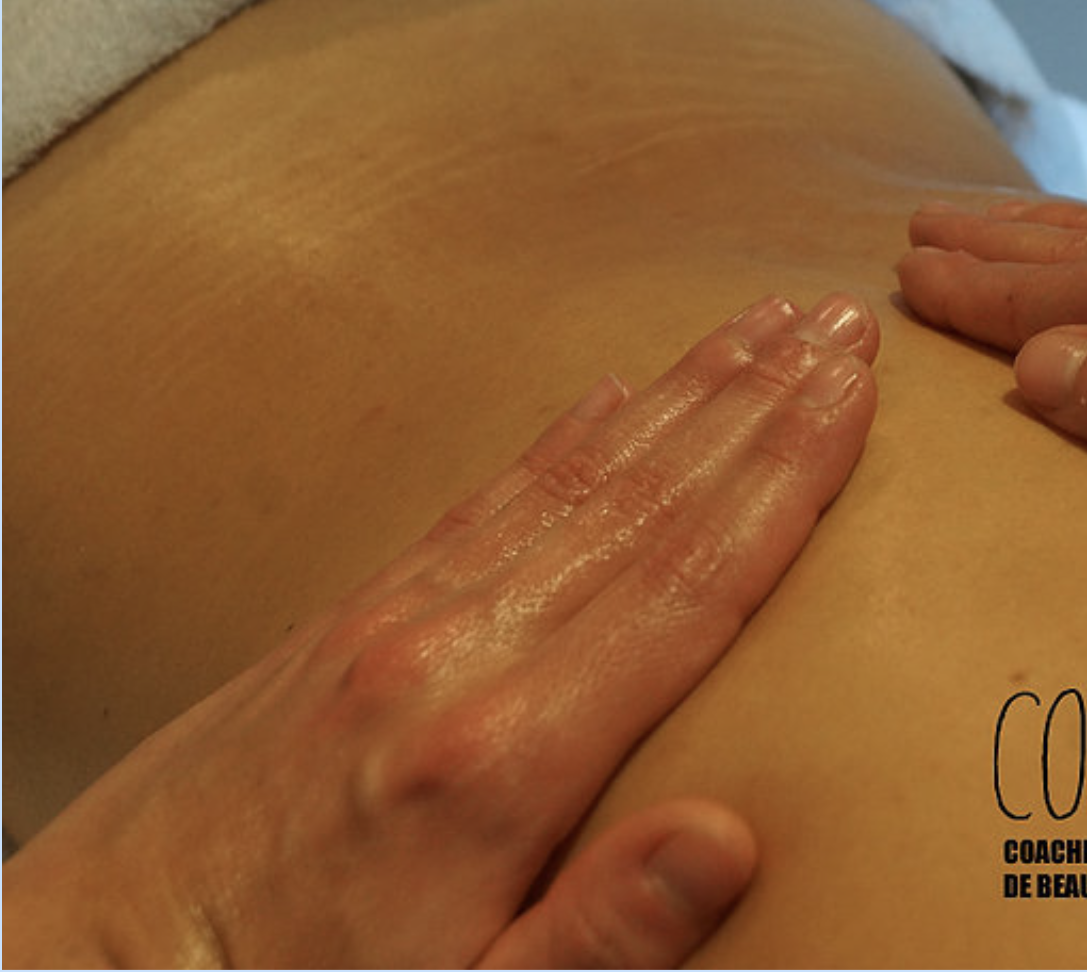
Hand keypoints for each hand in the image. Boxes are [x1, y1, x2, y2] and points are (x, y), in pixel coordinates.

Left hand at [3, 293, 879, 967]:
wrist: (93, 960)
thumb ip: (602, 935)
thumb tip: (726, 837)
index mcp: (505, 757)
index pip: (684, 585)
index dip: (781, 480)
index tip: (849, 395)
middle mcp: (457, 654)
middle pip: (645, 499)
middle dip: (756, 402)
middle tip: (838, 321)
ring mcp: (398, 619)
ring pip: (576, 475)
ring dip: (683, 393)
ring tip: (762, 328)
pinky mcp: (356, 614)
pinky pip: (487, 495)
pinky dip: (567, 435)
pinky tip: (615, 392)